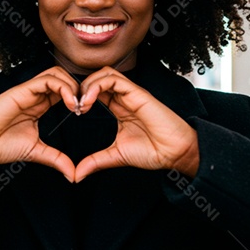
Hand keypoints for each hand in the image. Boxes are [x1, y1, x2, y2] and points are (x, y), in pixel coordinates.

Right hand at [0, 67, 80, 181]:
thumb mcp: (35, 152)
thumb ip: (56, 159)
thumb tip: (73, 175)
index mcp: (39, 105)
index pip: (64, 90)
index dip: (78, 98)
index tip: (84, 114)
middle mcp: (35, 95)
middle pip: (64, 77)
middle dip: (79, 89)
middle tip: (85, 108)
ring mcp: (28, 91)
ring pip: (57, 74)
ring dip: (73, 86)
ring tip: (78, 106)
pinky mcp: (22, 90)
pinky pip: (47, 80)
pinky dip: (63, 88)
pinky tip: (69, 104)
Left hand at [73, 67, 198, 182]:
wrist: (174, 153)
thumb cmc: (153, 151)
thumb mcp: (115, 156)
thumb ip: (95, 162)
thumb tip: (76, 175)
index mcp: (120, 107)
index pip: (97, 90)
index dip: (82, 97)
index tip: (75, 112)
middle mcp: (125, 97)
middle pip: (98, 78)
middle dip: (81, 88)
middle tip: (74, 107)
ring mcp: (131, 93)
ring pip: (104, 74)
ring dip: (88, 85)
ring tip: (81, 104)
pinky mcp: (137, 93)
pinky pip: (113, 79)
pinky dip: (97, 85)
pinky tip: (89, 101)